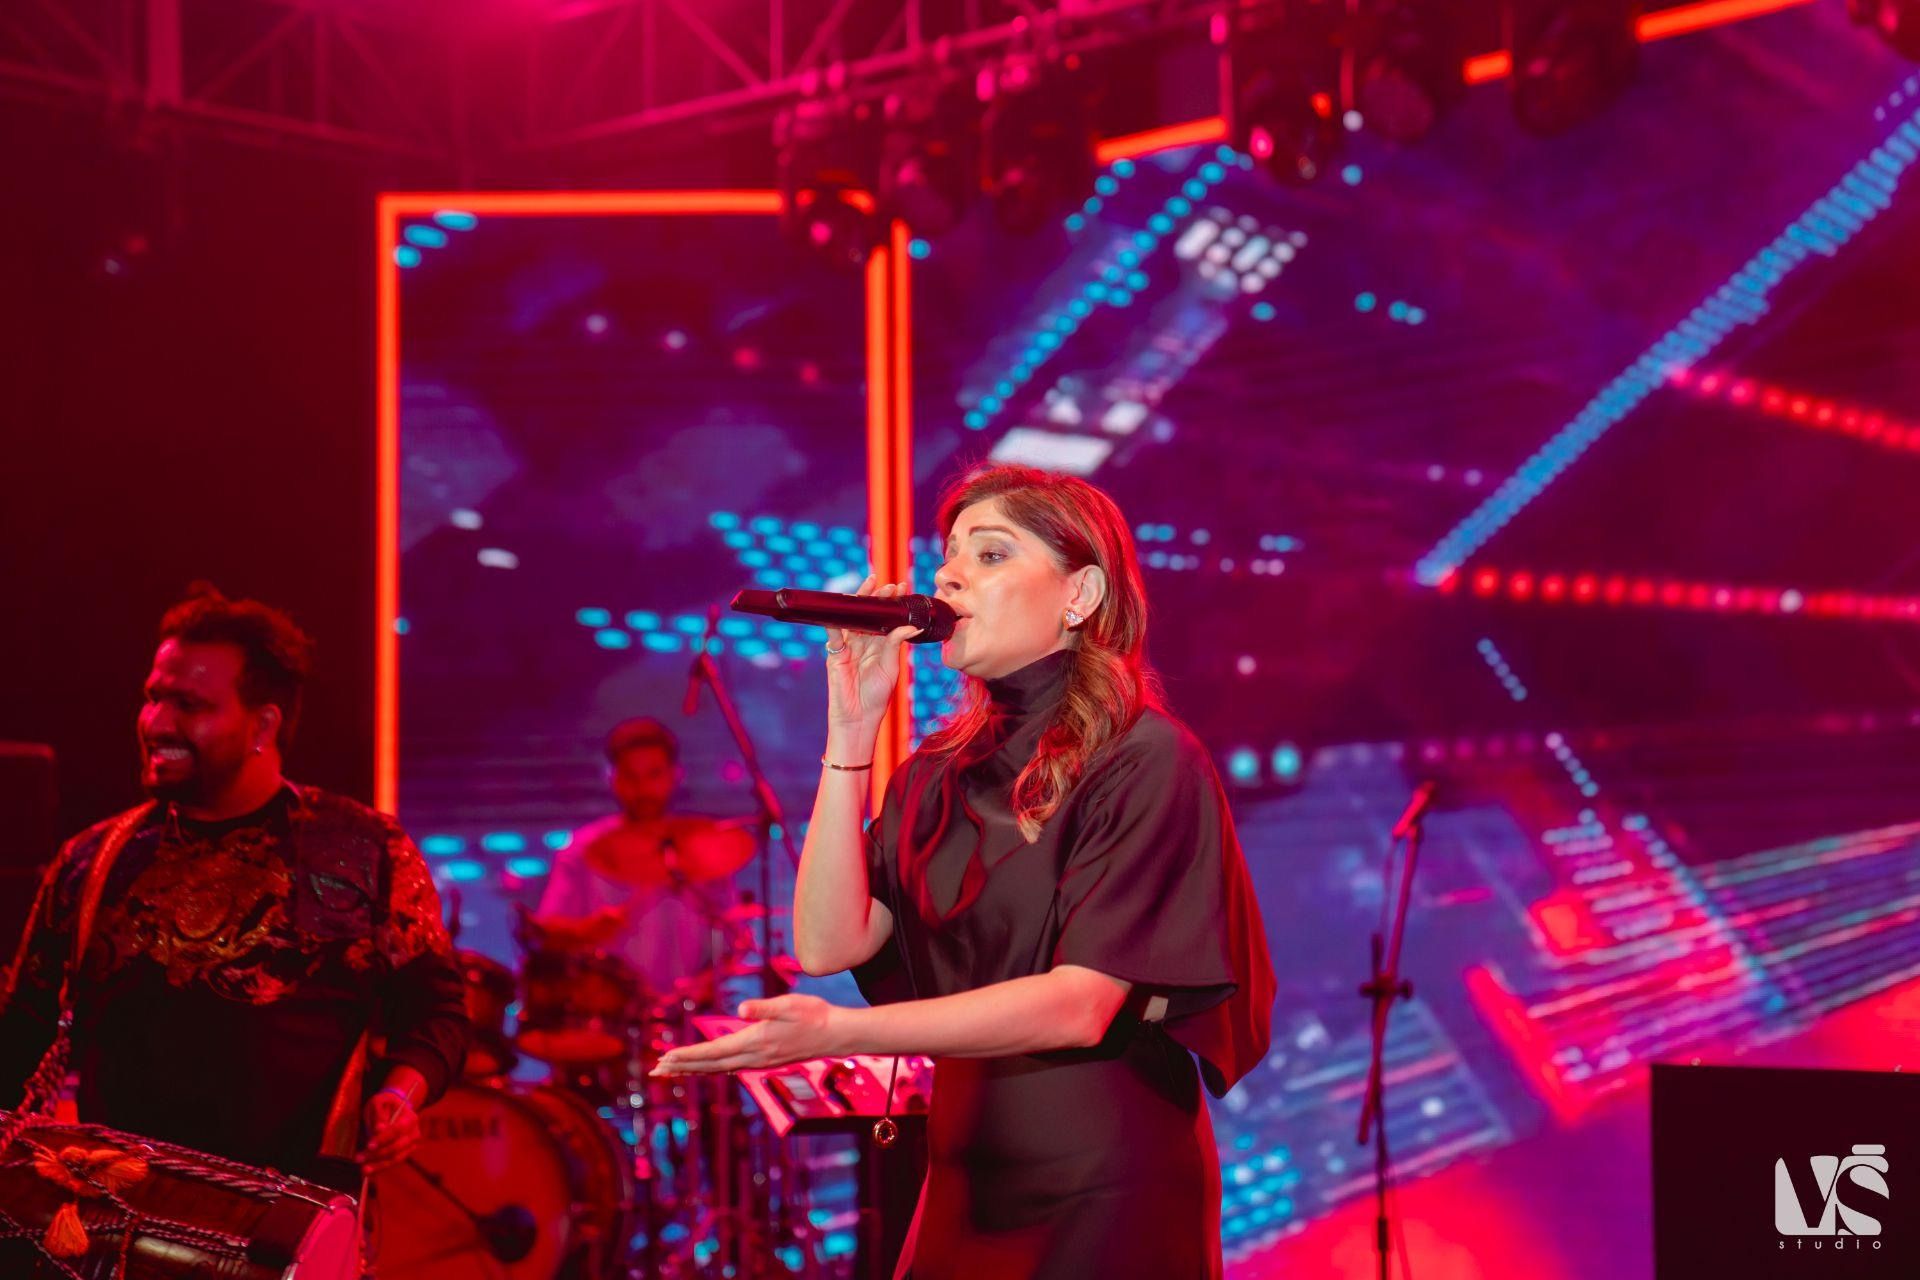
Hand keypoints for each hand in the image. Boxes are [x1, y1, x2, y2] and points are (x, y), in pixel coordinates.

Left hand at [358, 1089, 420, 1174]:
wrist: (394, 1108)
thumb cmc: (384, 1104)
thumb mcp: (378, 1103)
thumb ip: (379, 1115)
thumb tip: (379, 1129)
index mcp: (410, 1118)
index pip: (397, 1130)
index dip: (383, 1139)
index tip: (368, 1145)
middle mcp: (414, 1133)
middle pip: (397, 1147)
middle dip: (377, 1155)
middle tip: (359, 1159)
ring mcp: (411, 1145)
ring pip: (396, 1158)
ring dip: (379, 1165)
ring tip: (363, 1170)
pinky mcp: (405, 1153)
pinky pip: (393, 1162)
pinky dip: (381, 1167)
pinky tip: (369, 1170)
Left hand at [650, 995, 844, 1074]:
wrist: (837, 1035)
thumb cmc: (814, 1015)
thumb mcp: (789, 1004)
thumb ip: (764, 1007)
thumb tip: (741, 1010)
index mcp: (755, 1042)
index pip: (713, 1052)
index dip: (688, 1055)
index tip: (666, 1057)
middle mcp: (754, 1057)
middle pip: (710, 1065)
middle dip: (682, 1066)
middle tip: (656, 1070)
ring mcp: (760, 1062)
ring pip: (719, 1069)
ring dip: (694, 1069)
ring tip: (673, 1070)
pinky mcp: (765, 1061)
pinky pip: (731, 1068)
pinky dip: (712, 1069)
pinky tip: (706, 1069)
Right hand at [825, 577, 923, 738]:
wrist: (860, 718)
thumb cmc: (877, 696)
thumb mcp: (890, 667)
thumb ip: (895, 644)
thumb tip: (911, 627)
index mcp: (879, 645)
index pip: (885, 618)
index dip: (892, 602)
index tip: (902, 587)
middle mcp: (863, 642)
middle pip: (868, 614)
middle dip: (877, 597)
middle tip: (889, 583)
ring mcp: (848, 647)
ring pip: (851, 619)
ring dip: (859, 602)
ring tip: (870, 585)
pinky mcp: (835, 655)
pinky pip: (833, 635)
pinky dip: (835, 622)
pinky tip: (842, 610)